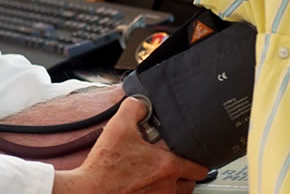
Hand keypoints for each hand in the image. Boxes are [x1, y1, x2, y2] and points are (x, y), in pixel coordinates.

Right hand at [53, 97, 207, 193]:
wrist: (90, 190)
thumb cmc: (105, 165)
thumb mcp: (118, 126)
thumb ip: (133, 108)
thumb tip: (140, 103)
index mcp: (167, 166)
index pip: (199, 168)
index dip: (196, 160)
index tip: (188, 155)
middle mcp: (166, 186)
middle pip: (191, 184)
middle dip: (186, 174)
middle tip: (172, 164)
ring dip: (172, 185)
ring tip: (158, 174)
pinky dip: (156, 192)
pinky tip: (143, 184)